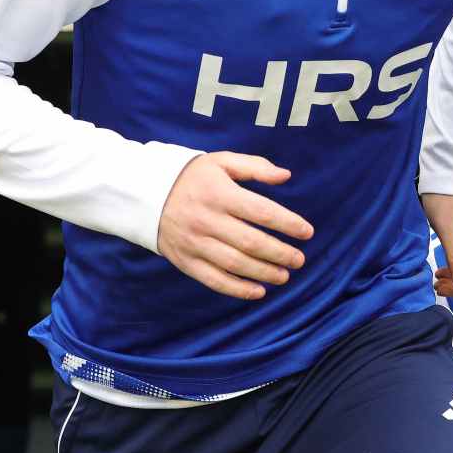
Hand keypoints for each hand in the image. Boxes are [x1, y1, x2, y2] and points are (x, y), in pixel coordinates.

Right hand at [156, 153, 313, 299]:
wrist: (144, 194)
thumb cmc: (191, 177)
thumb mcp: (220, 161)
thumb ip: (254, 167)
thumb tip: (286, 176)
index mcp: (219, 194)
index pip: (262, 212)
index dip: (288, 223)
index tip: (307, 232)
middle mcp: (207, 220)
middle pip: (252, 242)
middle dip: (281, 253)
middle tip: (299, 260)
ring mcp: (195, 243)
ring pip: (236, 264)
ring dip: (264, 273)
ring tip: (284, 275)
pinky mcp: (186, 261)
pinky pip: (215, 280)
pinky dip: (238, 290)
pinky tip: (258, 292)